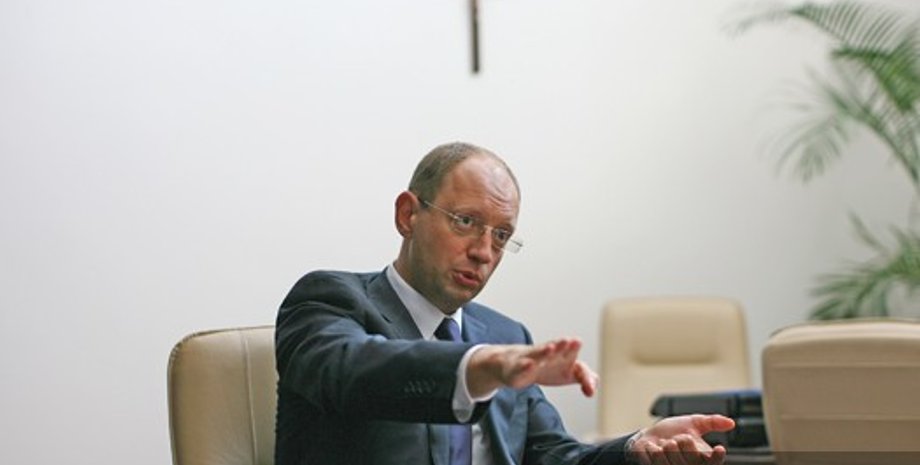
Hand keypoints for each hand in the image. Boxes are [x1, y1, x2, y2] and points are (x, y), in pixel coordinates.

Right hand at [466, 338, 597, 397]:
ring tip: (551, 348)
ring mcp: (532, 359)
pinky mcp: (517, 367)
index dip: (585, 376)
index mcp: (566, 356)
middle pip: (559, 349)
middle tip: (575, 342)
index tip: (588, 389)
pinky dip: (525, 366)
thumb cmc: (547, 367)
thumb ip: (585, 378)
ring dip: (545, 351)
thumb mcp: (569, 373)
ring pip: (539, 353)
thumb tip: (593, 389)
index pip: (578, 365)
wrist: (515, 364)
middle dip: (565, 346)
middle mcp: (550, 354)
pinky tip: (529, 365)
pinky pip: (521, 366)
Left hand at [629, 414, 734, 464]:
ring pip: (672, 454)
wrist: (652, 436)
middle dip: (683, 441)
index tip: (719, 448)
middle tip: (679, 438)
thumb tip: (731, 423)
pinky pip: (656, 456)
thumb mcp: (694, 423)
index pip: (714, 461)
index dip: (717, 456)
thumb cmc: (675, 431)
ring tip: (666, 443)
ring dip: (667, 444)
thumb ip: (712, 422)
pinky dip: (653, 447)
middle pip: (691, 455)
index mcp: (703, 458)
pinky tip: (654, 447)